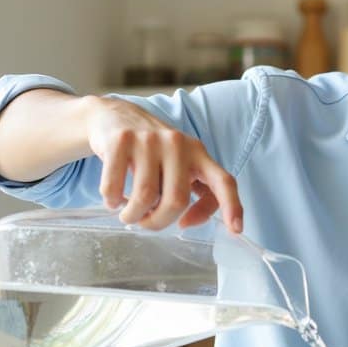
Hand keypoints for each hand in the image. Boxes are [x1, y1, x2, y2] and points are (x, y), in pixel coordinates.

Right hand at [85, 97, 242, 232]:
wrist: (113, 117)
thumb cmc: (151, 151)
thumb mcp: (178, 164)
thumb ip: (191, 191)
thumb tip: (186, 222)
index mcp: (197, 153)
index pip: (223, 180)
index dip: (232, 206)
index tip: (235, 229)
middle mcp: (177, 143)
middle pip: (176, 200)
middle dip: (158, 222)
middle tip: (145, 222)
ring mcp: (148, 140)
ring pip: (145, 197)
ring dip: (133, 216)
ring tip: (127, 214)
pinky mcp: (120, 140)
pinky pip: (115, 187)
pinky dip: (112, 201)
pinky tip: (112, 199)